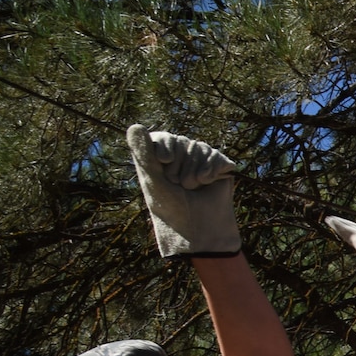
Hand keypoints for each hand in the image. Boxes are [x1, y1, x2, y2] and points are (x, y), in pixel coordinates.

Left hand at [127, 124, 240, 258]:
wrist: (198, 231)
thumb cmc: (170, 208)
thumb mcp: (152, 179)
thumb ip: (143, 152)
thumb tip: (134, 125)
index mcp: (161, 159)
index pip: (164, 136)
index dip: (165, 145)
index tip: (163, 161)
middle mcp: (182, 158)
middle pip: (183, 141)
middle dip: (181, 163)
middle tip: (179, 184)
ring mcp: (202, 163)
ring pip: (201, 148)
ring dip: (196, 170)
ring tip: (193, 187)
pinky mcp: (221, 170)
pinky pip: (219, 157)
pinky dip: (213, 169)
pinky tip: (208, 182)